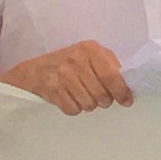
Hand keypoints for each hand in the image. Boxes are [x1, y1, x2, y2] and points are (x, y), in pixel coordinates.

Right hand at [0, 42, 130, 114]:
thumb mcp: (88, 56)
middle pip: (101, 94)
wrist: (32, 72)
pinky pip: (73, 109)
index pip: (111, 75)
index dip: (121, 92)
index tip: (126, 101)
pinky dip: (74, 108)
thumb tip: (128, 86)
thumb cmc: (67, 63)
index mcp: (90, 49)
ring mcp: (62, 74)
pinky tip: (68, 98)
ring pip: (88, 104)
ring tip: (81, 95)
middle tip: (100, 99)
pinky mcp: (51, 88)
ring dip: (88, 105)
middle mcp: (76, 59)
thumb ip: (109, 65)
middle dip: (103, 101)